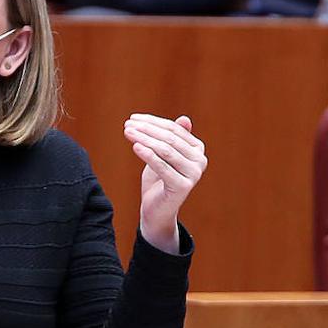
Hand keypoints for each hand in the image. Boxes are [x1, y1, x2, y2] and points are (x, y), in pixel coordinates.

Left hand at [124, 114, 207, 253]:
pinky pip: (162, 167)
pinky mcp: (183, 186)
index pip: (173, 129)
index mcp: (197, 149)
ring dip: (144, 139)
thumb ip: (173, 138)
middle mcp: (200, 160)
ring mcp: (194, 174)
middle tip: (127, 125)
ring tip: (127, 133)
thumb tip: (185, 118)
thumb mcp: (164, 155)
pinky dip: (148, 155)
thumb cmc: (158, 179)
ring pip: (166, 150)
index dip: (153, 122)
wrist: (156, 209)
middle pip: (170, 138)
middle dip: (146, 129)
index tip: (133, 118)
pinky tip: (135, 146)